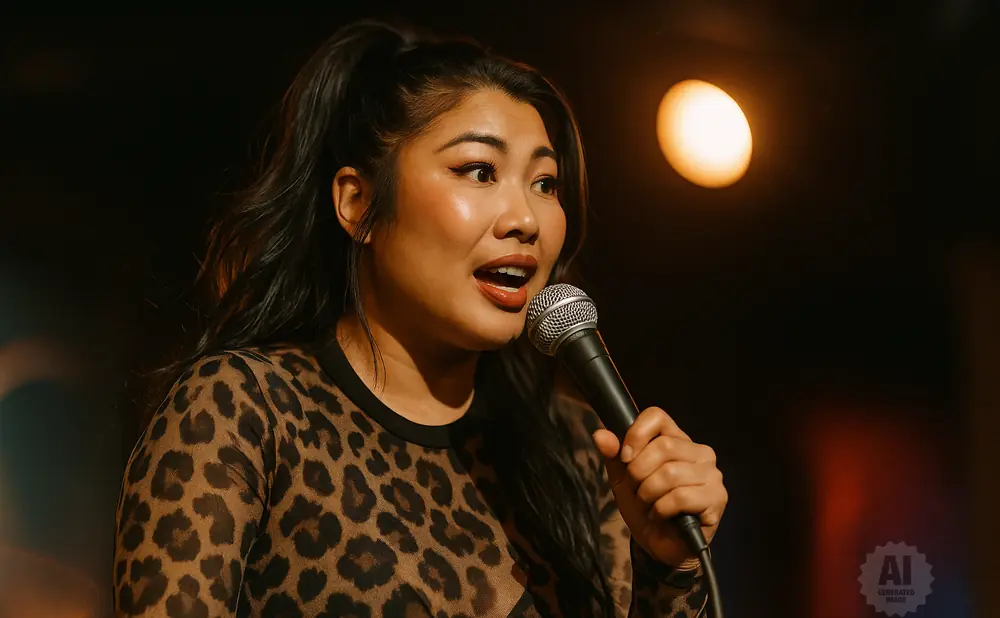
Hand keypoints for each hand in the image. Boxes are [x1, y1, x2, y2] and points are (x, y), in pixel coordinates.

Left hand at [592, 407, 726, 568]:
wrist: (659, 544)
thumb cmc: (645, 507)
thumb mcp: (623, 479)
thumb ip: (613, 455)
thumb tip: (600, 435)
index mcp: (678, 439)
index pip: (657, 416)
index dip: (635, 435)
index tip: (625, 458)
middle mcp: (700, 452)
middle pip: (663, 446)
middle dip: (639, 473)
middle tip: (638, 490)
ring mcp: (712, 475)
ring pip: (670, 473)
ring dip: (649, 494)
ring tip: (650, 505)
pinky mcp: (716, 499)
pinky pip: (680, 497)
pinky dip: (661, 509)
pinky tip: (661, 516)